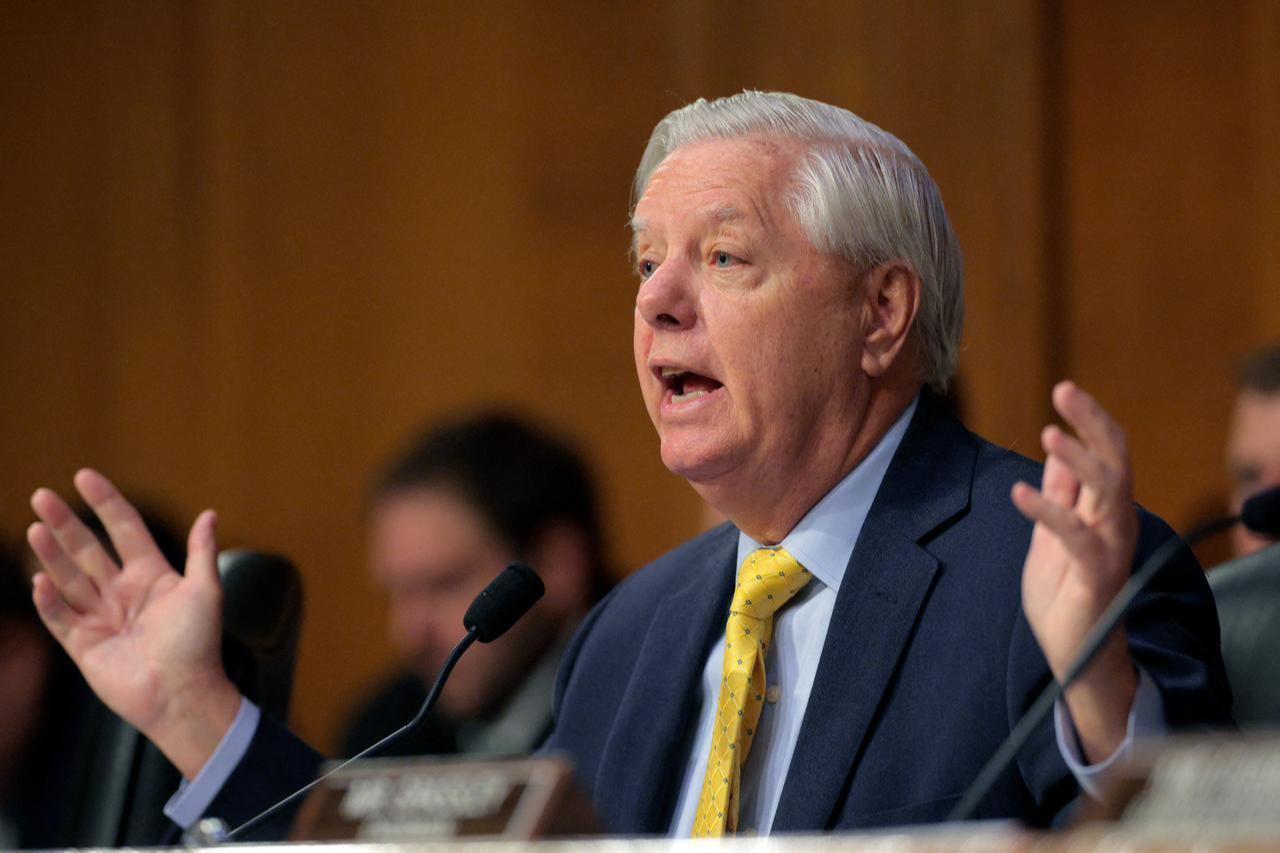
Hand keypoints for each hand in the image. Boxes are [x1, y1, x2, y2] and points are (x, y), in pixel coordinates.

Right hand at [27, 469, 240, 778]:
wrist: (183, 695)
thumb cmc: (199, 644)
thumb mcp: (206, 591)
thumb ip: (202, 552)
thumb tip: (210, 513)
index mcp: (152, 575)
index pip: (124, 529)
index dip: (105, 502)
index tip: (83, 476)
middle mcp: (123, 593)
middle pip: (88, 550)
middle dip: (66, 523)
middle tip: (42, 496)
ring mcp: (101, 617)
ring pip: (70, 578)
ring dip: (52, 554)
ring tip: (35, 527)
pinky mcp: (84, 645)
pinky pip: (60, 617)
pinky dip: (49, 600)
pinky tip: (38, 579)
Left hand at [1013, 382, 1137, 762]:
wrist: (1075, 651)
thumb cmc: (1066, 592)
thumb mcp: (1053, 533)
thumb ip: (1060, 493)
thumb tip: (1058, 448)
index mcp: (1104, 509)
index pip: (1106, 453)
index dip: (1089, 421)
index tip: (1065, 388)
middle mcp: (1115, 522)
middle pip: (1115, 460)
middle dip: (1092, 422)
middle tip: (1064, 389)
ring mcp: (1109, 547)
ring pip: (1108, 490)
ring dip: (1080, 459)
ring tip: (1049, 432)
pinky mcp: (1094, 575)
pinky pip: (1076, 536)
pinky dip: (1047, 511)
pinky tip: (1020, 492)